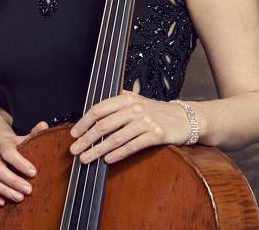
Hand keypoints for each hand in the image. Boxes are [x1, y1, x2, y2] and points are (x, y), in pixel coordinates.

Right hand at [0, 120, 47, 206]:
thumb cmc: (17, 146)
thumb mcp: (26, 138)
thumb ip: (35, 133)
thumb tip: (44, 125)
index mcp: (3, 144)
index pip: (9, 152)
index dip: (20, 163)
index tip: (34, 173)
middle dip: (13, 181)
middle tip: (29, 190)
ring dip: (4, 190)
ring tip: (19, 198)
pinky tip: (1, 203)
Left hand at [68, 90, 191, 164]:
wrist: (184, 118)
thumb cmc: (156, 112)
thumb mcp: (136, 101)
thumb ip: (116, 105)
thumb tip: (92, 114)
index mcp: (126, 99)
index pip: (99, 109)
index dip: (84, 122)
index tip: (74, 133)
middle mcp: (134, 108)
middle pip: (103, 125)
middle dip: (86, 139)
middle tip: (74, 150)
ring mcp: (146, 121)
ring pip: (115, 138)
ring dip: (97, 150)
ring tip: (86, 158)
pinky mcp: (156, 134)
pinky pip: (132, 146)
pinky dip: (117, 154)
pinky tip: (107, 160)